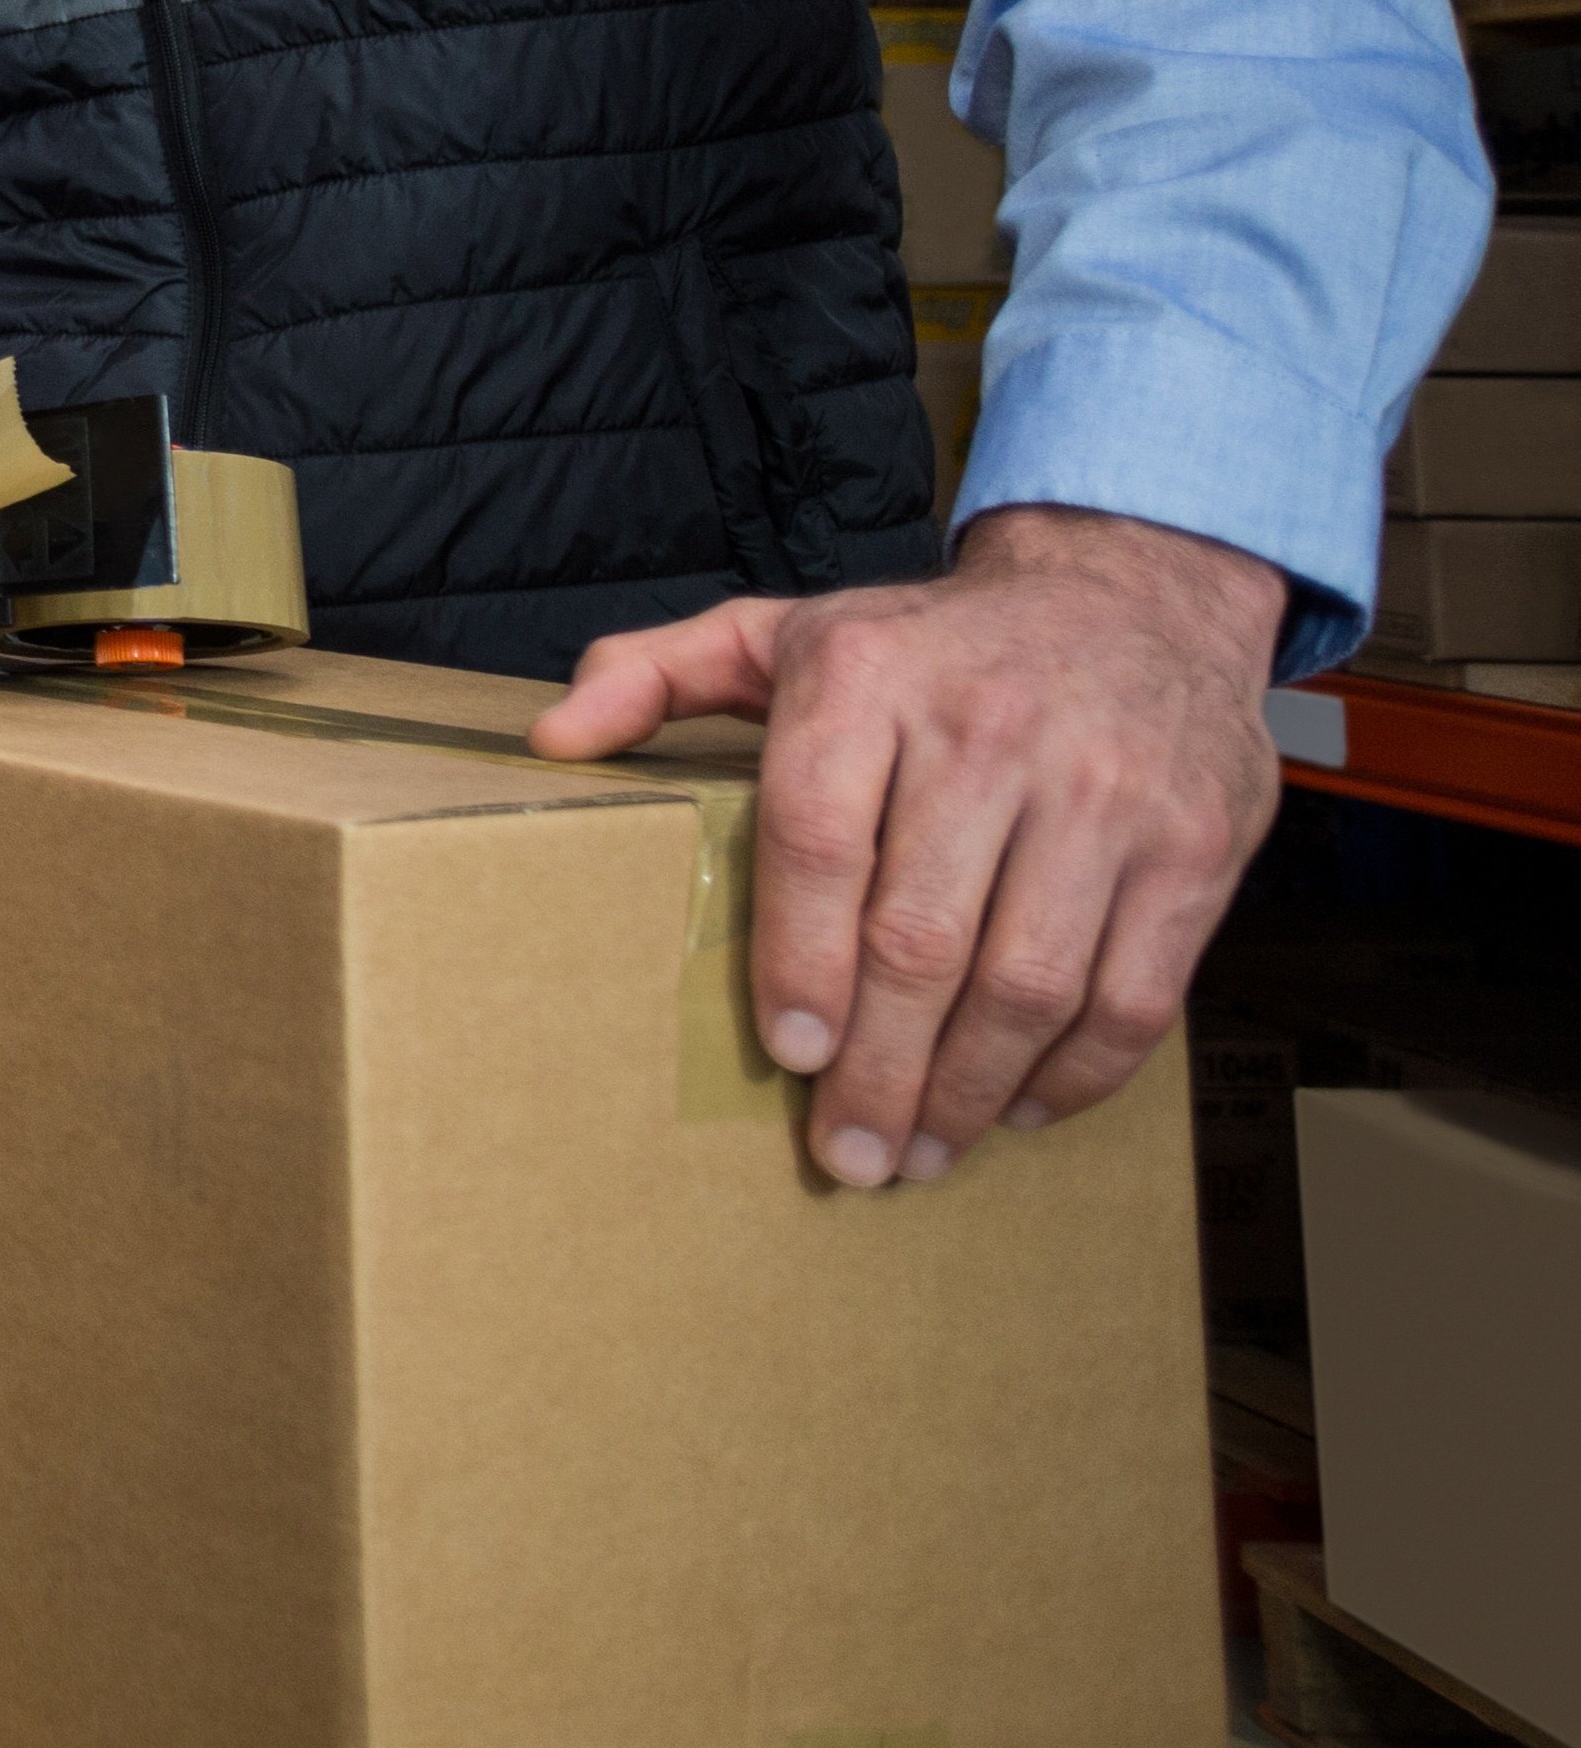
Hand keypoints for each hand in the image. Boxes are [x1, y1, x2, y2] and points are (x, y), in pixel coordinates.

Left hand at [531, 506, 1282, 1189]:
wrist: (1135, 593)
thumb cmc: (931, 644)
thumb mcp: (783, 630)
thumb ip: (656, 674)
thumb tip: (552, 739)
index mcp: (869, 678)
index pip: (818, 839)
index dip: (798, 960)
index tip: (789, 1051)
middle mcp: (991, 731)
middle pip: (923, 937)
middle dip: (879, 1069)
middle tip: (849, 1153)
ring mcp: (1105, 793)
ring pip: (1031, 982)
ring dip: (968, 1090)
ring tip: (921, 1152)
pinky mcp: (1194, 849)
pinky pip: (1135, 994)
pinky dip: (1074, 1073)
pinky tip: (1015, 1106)